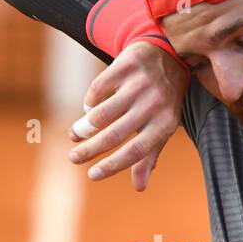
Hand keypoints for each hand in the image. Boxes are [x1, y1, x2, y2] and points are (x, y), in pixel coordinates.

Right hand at [67, 41, 189, 191]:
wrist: (169, 54)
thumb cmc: (163, 99)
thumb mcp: (162, 126)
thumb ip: (149, 155)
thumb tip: (139, 187)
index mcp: (164, 124)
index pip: (135, 152)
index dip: (112, 166)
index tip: (92, 175)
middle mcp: (153, 104)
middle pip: (114, 135)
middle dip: (89, 150)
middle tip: (73, 158)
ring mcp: (139, 84)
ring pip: (101, 113)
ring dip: (83, 128)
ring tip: (75, 135)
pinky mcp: (126, 65)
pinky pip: (97, 90)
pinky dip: (89, 102)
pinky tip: (89, 107)